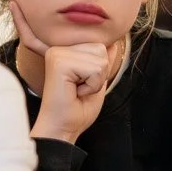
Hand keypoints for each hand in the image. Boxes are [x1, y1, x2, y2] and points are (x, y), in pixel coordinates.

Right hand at [12, 0, 124, 143]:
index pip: (102, 46)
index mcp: (66, 51)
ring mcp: (57, 53)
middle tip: (80, 88)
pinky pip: (95, 69)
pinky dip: (92, 85)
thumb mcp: (97, 79)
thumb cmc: (78, 108)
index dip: (101, 70)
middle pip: (102, 49)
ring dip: (96, 80)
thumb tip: (113, 43)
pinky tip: (75, 92)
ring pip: (101, 59)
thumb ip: (102, 60)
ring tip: (77, 90)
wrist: (63, 128)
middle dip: (99, 73)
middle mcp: (59, 48)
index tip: (82, 84)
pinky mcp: (59, 62)